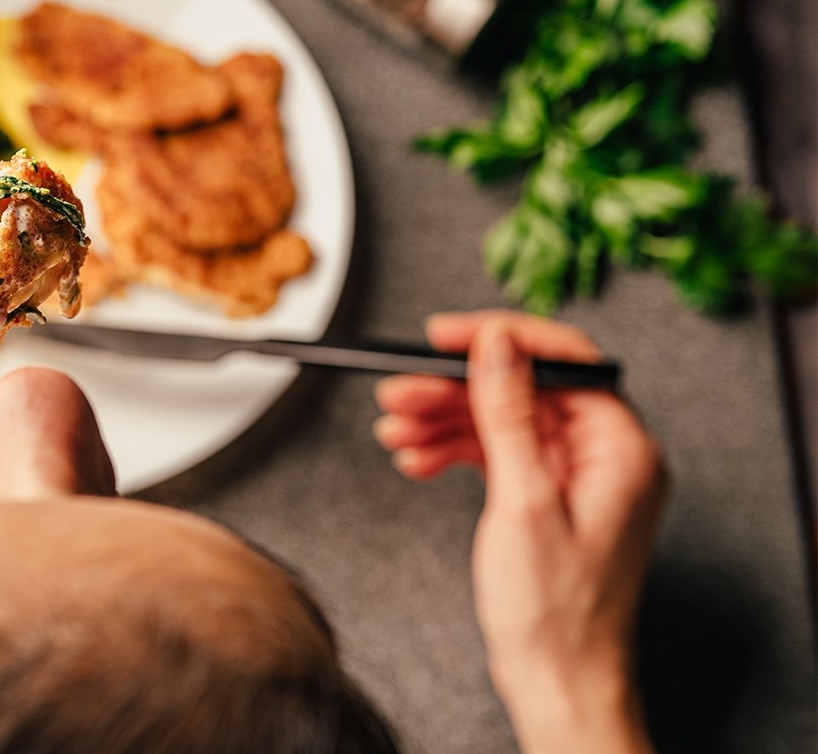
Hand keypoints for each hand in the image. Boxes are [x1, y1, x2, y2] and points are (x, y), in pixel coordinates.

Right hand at [373, 311, 665, 753]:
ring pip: (502, 420)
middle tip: (399, 392)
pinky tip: (416, 459)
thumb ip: (510, 413)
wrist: (557, 681)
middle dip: (454, 389)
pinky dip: (454, 451)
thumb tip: (497, 344)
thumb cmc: (556, 613)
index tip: (444, 335)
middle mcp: (605, 455)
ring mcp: (577, 477)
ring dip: (444, 421)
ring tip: (395, 431)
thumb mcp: (523, 500)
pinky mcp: (549, 497)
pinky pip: (498, 453)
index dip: (500, 338)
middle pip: (522, 390)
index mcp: (621, 447)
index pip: (563, 359)